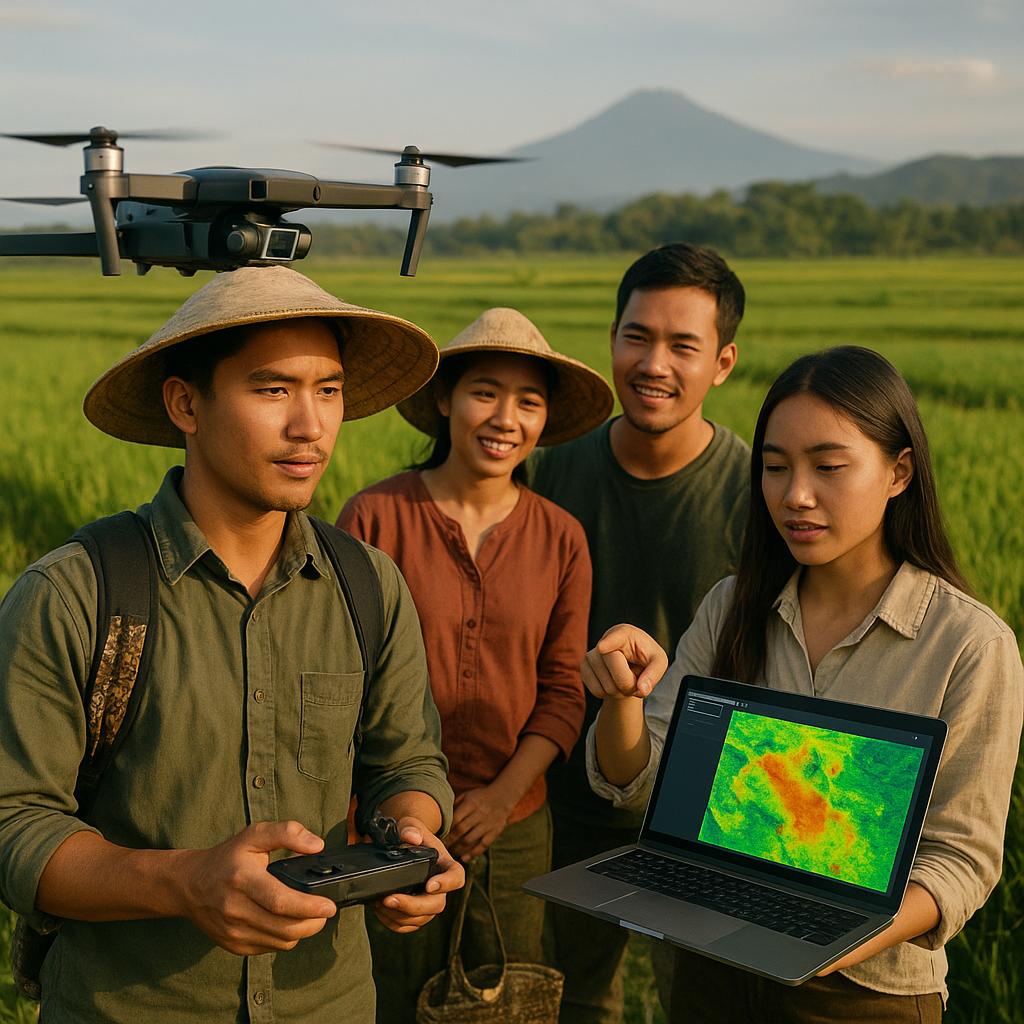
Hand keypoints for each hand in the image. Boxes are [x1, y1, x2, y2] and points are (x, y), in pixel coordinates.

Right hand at [179, 820, 336, 955]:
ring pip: (280, 941)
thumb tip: (316, 846)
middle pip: (284, 927)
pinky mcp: (233, 945)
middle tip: (326, 911)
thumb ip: (287, 833)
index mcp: (243, 879)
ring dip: (302, 932)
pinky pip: (269, 948)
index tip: (329, 906)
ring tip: (311, 917)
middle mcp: (235, 908)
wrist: (190, 884)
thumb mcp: (254, 834)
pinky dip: (285, 938)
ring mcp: (233, 931)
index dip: (309, 907)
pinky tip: (289, 923)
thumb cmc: (228, 858)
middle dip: (313, 923)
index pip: (281, 901)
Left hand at [370, 817, 464, 933]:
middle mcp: (441, 887)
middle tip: (388, 899)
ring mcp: (428, 903)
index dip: (446, 884)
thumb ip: (410, 827)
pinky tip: (378, 909)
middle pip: (437, 904)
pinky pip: (407, 926)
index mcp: (445, 864)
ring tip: (378, 901)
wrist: (401, 846)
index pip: (456, 877)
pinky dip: (391, 921)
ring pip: (420, 919)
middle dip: (412, 905)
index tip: (429, 886)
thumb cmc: (410, 834)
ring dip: (398, 915)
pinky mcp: (415, 914)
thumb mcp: (410, 825)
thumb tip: (411, 837)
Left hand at [446, 786, 513, 862]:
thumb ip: (455, 805)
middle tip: (441, 847)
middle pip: (461, 830)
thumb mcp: (468, 795)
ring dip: (458, 849)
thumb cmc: (481, 797)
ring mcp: (487, 824)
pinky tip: (464, 858)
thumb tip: (441, 817)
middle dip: (449, 841)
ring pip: (470, 840)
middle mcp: (479, 814)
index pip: (455, 819)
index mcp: (471, 804)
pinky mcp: (495, 832)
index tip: (438, 835)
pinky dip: (473, 853)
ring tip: (450, 852)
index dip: (446, 829)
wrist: (504, 796)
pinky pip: (483, 845)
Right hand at [581, 624, 667, 699]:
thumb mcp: (658, 661)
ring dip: (620, 691)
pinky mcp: (584, 669)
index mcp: (624, 634)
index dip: (609, 643)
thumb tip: (642, 689)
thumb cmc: (646, 657)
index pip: (615, 638)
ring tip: (625, 680)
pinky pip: (596, 691)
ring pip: (606, 685)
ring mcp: (591, 655)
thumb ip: (654, 673)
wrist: (628, 663)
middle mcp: (604, 641)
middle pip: (615, 668)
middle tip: (636, 679)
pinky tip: (613, 684)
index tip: (602, 647)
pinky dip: (608, 695)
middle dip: (629, 683)